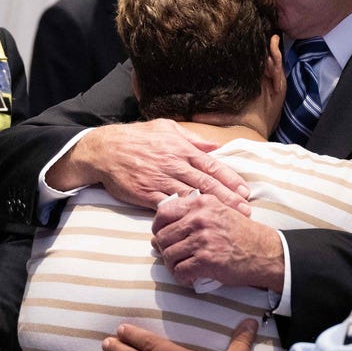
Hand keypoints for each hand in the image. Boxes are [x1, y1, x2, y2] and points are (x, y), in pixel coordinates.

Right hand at [46, 119, 250, 213]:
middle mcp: (174, 165)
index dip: (230, 179)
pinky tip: (199, 223)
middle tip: (246, 210)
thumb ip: (192, 138)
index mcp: (181, 149)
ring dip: (213, 209)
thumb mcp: (166, 128)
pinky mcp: (148, 195)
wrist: (105, 150)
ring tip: (229, 219)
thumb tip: (216, 146)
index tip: (245, 191)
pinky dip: (185, 215)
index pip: (212, 166)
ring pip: (193, 197)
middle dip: (229, 198)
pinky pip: (170, 206)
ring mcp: (161, 180)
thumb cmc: (136, 137)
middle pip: (207, 184)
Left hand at [153, 193, 284, 291]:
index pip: (163, 213)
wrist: (264, 252)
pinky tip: (189, 276)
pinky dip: (181, 277)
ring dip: (172, 265)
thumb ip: (194, 210)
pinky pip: (180, 270)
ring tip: (181, 266)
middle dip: (164, 249)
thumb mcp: (219, 210)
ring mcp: (202, 240)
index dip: (158, 227)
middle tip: (172, 255)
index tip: (161, 236)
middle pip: (163, 236)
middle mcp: (199, 219)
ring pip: (168, 255)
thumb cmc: (241, 233)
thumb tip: (164, 223)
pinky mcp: (206, 260)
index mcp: (201, 203)